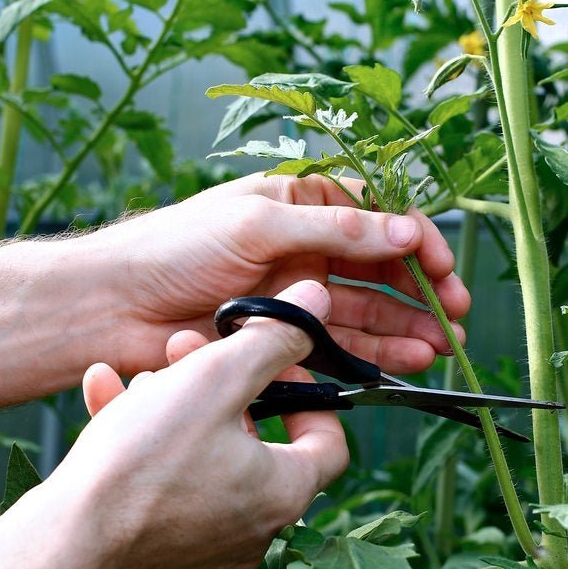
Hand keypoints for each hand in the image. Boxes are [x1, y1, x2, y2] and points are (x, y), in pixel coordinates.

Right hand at [49, 280, 345, 568]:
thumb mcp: (215, 379)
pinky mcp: (161, 553)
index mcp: (285, 493)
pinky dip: (145, 444)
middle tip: (189, 352)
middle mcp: (257, 529)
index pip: (330, 441)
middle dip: (221, 387)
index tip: (271, 363)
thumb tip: (318, 300)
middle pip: (257, 442)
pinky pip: (167, 487)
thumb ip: (273, 338)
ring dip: (176, 407)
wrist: (62, 545)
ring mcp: (208, 547)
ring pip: (205, 458)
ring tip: (143, 375)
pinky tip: (105, 395)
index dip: (308, 392)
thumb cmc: (144, 461)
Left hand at [78, 172, 469, 377]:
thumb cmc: (174, 248)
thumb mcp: (259, 225)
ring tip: (439, 348)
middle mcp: (305, 248)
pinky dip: (375, 355)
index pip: (376, 216)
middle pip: (382, 268)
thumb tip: (406, 228)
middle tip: (456, 317)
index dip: (416, 240)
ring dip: (405, 328)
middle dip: (422, 292)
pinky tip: (406, 364)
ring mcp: (297, 295)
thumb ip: (337, 229)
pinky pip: (342, 346)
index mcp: (300, 204)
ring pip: (368, 311)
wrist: (110, 307)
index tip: (442, 268)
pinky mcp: (284, 339)